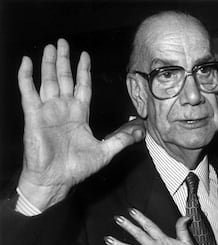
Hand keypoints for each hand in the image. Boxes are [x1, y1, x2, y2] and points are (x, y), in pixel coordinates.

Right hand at [17, 39, 144, 210]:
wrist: (56, 180)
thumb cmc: (78, 168)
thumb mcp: (105, 151)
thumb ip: (122, 138)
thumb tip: (141, 129)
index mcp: (79, 114)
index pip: (82, 86)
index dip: (83, 71)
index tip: (84, 55)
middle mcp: (64, 109)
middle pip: (64, 78)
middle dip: (64, 60)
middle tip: (63, 42)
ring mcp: (48, 111)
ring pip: (48, 81)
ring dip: (49, 64)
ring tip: (50, 47)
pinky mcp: (34, 116)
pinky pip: (28, 93)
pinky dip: (26, 77)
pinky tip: (26, 62)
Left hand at [104, 209, 207, 244]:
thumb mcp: (187, 243)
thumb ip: (182, 228)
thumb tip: (185, 217)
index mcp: (162, 241)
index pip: (149, 225)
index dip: (140, 217)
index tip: (132, 211)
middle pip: (137, 235)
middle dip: (127, 226)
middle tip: (118, 219)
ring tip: (109, 239)